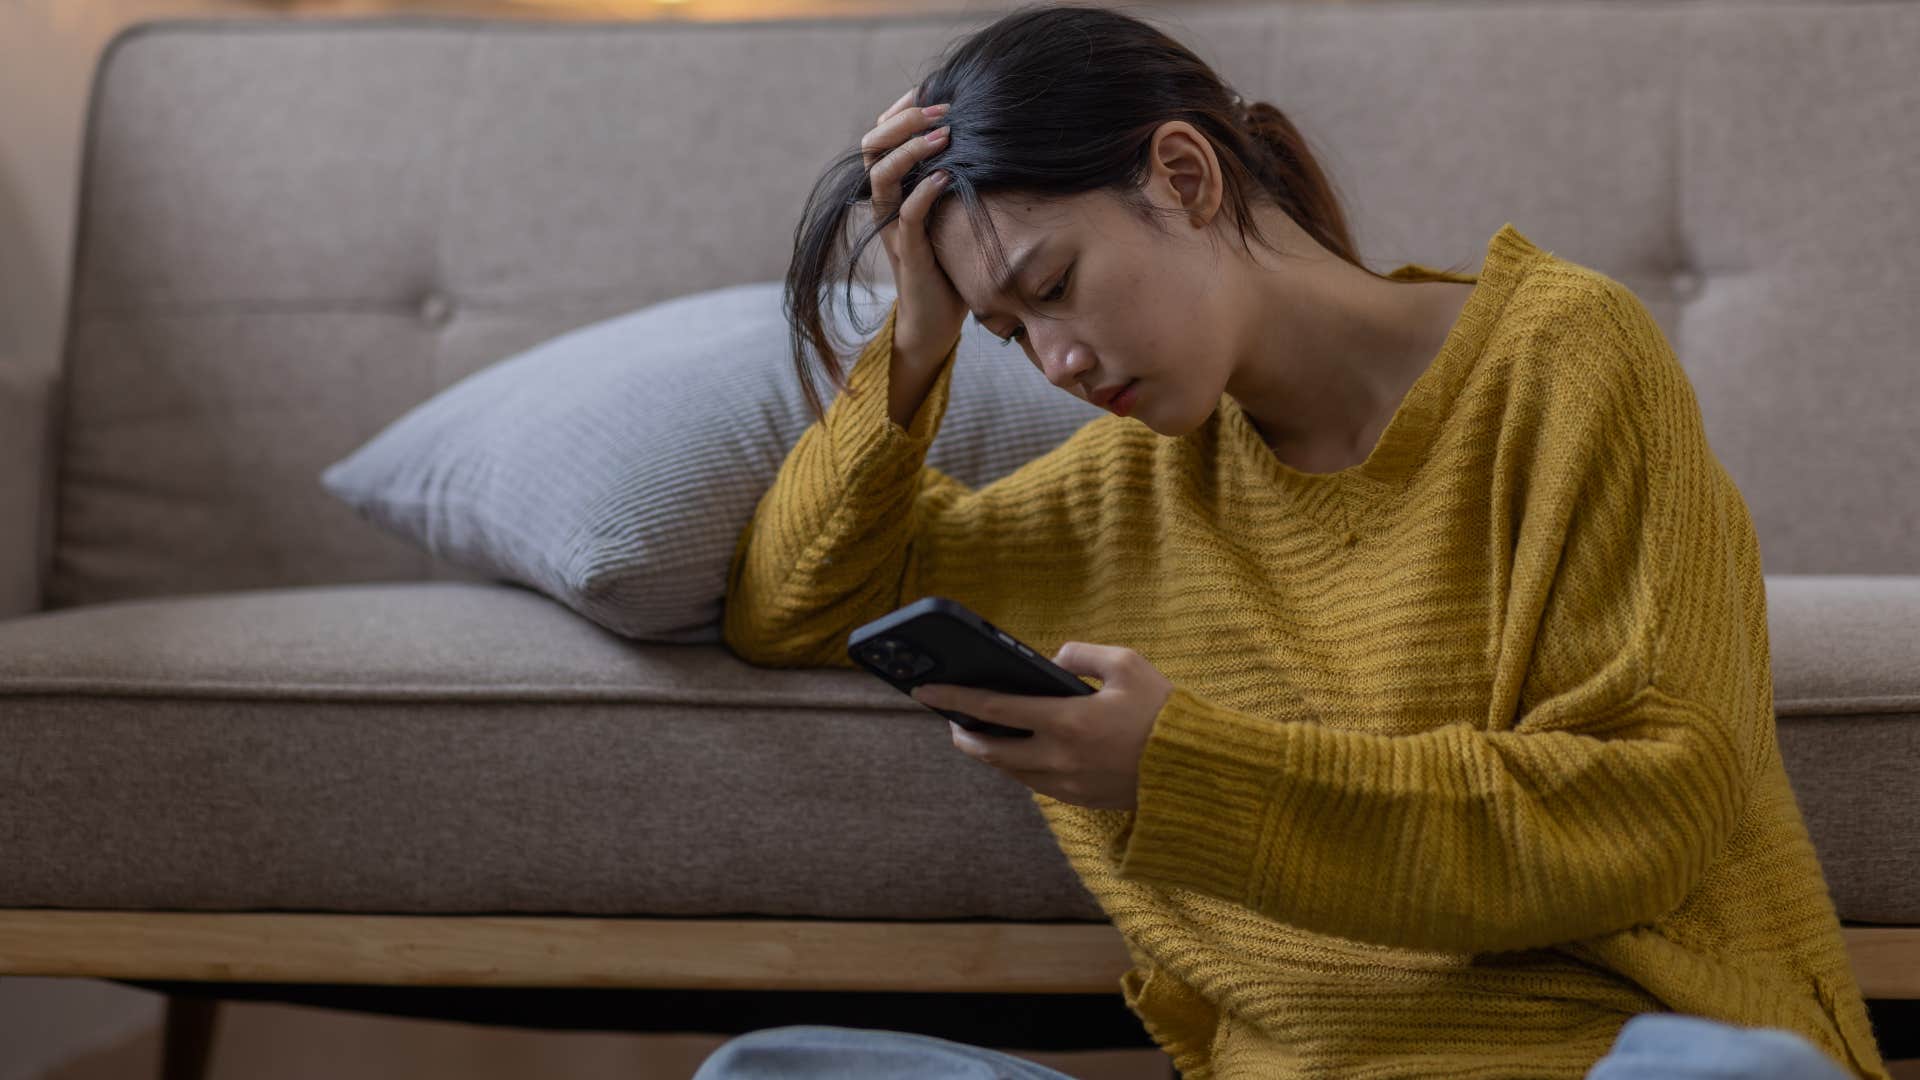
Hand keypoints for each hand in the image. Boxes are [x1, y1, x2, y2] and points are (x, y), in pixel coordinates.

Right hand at [861, 85, 966, 367]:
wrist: (936, 323)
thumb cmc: (950, 265)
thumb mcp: (953, 214)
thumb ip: (956, 181)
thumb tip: (987, 142)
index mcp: (894, 191)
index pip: (882, 138)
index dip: (899, 111)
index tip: (929, 90)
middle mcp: (887, 205)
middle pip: (873, 147)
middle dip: (903, 121)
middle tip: (941, 108)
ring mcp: (893, 228)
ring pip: (883, 176)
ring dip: (911, 149)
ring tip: (943, 133)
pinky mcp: (907, 254)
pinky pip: (907, 215)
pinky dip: (925, 192)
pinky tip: (950, 175)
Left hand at [912, 642, 1174, 809]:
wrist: (1198, 769)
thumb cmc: (1164, 711)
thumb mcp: (1127, 663)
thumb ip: (1080, 655)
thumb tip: (1051, 662)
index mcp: (1067, 721)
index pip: (993, 710)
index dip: (954, 698)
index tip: (925, 690)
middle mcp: (1059, 758)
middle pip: (989, 751)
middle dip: (964, 733)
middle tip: (952, 717)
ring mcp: (1067, 784)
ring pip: (1010, 771)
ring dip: (990, 752)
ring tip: (981, 732)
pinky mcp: (1080, 800)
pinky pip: (1035, 783)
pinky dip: (1019, 765)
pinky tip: (1020, 750)